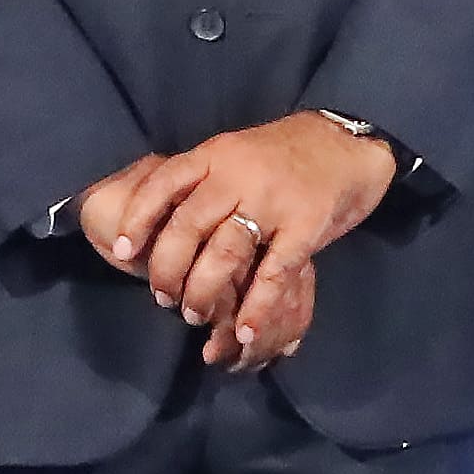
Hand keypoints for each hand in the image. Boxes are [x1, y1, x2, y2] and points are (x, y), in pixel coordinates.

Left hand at [97, 115, 402, 353]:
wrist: (351, 141)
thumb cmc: (287, 155)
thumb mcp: (237, 154)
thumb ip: (205, 182)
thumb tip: (159, 222)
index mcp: (216, 155)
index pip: (164, 184)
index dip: (139, 218)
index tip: (122, 250)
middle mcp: (238, 175)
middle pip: (188, 226)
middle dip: (168, 269)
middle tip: (163, 299)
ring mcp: (273, 200)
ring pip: (224, 253)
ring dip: (203, 291)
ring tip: (195, 316)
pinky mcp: (307, 224)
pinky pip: (274, 273)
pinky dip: (256, 307)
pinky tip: (243, 332)